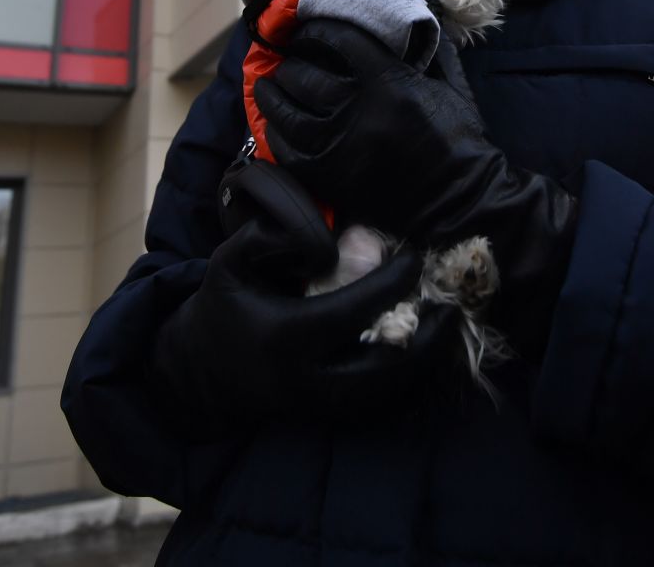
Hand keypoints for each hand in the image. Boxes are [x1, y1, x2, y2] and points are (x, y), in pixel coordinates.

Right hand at [151, 178, 461, 430]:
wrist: (202, 372)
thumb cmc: (223, 308)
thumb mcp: (229, 262)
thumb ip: (265, 238)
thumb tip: (320, 240)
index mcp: (286, 335)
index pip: (354, 309)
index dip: (392, 283)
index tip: (414, 258)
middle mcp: (307, 377)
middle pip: (385, 365)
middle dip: (427, 339)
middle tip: (451, 307)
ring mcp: (319, 404)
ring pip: (388, 391)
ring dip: (424, 361)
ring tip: (448, 327)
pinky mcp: (327, 415)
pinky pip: (379, 401)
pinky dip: (407, 377)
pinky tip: (425, 350)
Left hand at [254, 20, 579, 357]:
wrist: (458, 200)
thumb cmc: (458, 139)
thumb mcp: (449, 85)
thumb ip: (427, 51)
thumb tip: (409, 23)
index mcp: (388, 82)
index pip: (339, 41)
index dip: (317, 31)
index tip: (311, 31)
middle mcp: (356, 110)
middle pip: (303, 75)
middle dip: (293, 62)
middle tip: (292, 59)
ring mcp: (337, 145)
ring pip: (285, 111)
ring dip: (274, 93)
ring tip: (272, 85)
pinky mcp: (327, 177)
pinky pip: (285, 149)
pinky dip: (275, 132)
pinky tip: (276, 122)